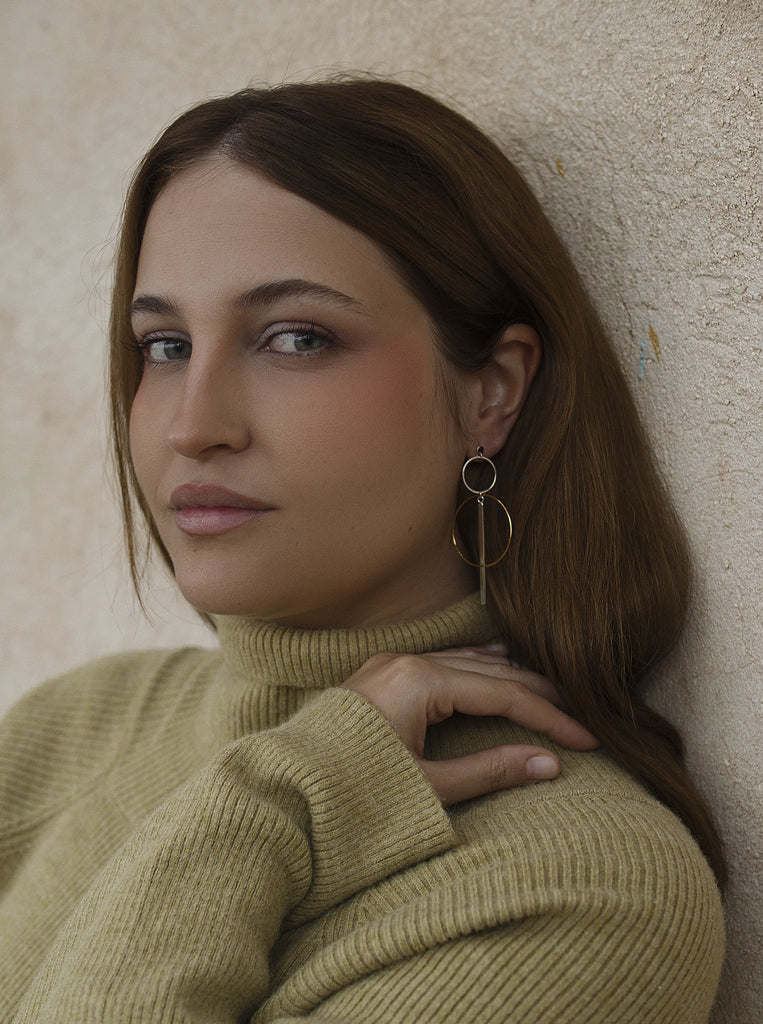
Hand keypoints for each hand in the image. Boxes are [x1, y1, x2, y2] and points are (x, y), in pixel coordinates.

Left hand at [343, 644, 598, 805]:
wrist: (284, 788)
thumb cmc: (352, 790)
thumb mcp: (427, 785)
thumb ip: (489, 770)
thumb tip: (549, 764)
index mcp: (420, 682)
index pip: (502, 694)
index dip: (548, 716)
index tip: (585, 739)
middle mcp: (407, 663)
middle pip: (490, 670)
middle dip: (537, 694)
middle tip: (579, 715)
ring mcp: (391, 665)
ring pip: (466, 662)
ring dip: (509, 678)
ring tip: (549, 692)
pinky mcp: (381, 675)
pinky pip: (441, 662)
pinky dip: (474, 668)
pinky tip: (495, 663)